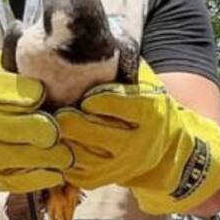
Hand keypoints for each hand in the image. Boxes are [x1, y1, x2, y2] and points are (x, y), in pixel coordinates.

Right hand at [0, 52, 73, 192]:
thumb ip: (17, 60)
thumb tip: (50, 41)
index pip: (3, 91)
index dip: (28, 94)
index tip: (44, 93)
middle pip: (17, 126)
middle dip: (44, 127)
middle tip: (61, 126)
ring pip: (22, 155)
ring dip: (51, 155)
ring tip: (68, 149)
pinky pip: (19, 179)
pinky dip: (42, 176)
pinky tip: (57, 169)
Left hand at [55, 61, 219, 213]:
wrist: (169, 150)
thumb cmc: (150, 108)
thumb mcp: (149, 84)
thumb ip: (128, 66)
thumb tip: (102, 40)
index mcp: (150, 113)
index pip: (118, 104)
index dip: (96, 99)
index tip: (85, 97)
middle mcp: (136, 143)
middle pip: (93, 131)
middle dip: (71, 119)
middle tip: (58, 110)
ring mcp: (120, 166)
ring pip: (80, 154)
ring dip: (61, 139)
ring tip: (50, 126)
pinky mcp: (104, 179)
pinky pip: (75, 173)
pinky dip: (60, 160)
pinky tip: (54, 146)